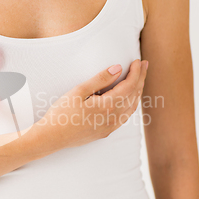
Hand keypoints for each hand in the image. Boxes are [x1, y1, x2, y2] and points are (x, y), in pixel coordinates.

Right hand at [30, 59, 147, 153]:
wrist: (52, 137)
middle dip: (141, 79)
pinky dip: (131, 105)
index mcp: (108, 105)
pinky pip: (125, 117)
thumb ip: (100, 79)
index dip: (136, 72)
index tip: (138, 61)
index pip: (130, 85)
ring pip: (132, 107)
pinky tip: (129, 99)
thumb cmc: (62, 113)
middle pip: (134, 95)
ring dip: (138, 92)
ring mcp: (111, 127)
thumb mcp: (79, 91)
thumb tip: (118, 68)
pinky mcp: (106, 132)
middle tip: (145, 65)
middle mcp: (113, 118)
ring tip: (140, 79)